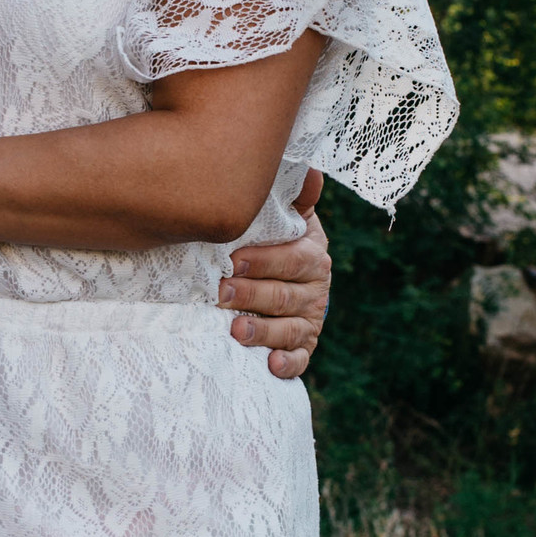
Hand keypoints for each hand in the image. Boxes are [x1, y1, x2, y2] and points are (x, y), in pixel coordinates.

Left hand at [221, 174, 330, 379]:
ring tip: (236, 330)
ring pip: (289, 329)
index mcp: (312, 254)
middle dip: (251, 295)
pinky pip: (299, 359)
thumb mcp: (287, 218)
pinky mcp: (303, 347)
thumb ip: (294, 197)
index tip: (233, 260)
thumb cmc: (275, 242)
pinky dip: (287, 364)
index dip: (264, 260)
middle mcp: (316, 288)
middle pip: (284, 295)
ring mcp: (309, 320)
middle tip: (220, 294)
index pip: (293, 258)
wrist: (286, 278)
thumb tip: (310, 171)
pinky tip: (270, 365)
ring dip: (263, 331)